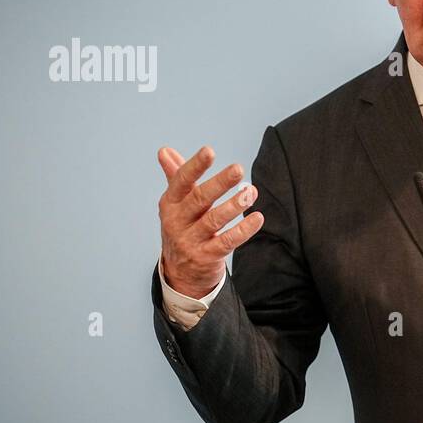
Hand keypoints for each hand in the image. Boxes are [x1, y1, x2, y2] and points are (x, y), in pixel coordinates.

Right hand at [157, 145, 264, 297]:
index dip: (194, 166)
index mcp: (170, 204)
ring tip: (251, 192)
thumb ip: (175, 177)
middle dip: (219, 183)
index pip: (181, 182)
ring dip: (233, 205)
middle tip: (238, 169)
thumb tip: (165, 150)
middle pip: (199, 199)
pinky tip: (257, 218)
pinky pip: (227, 242)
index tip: (209, 151)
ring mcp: (190, 241)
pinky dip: (243, 230)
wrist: (180, 272)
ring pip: (213, 220)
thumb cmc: (183, 228)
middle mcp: (177, 221)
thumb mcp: (175, 204)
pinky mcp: (206, 256)